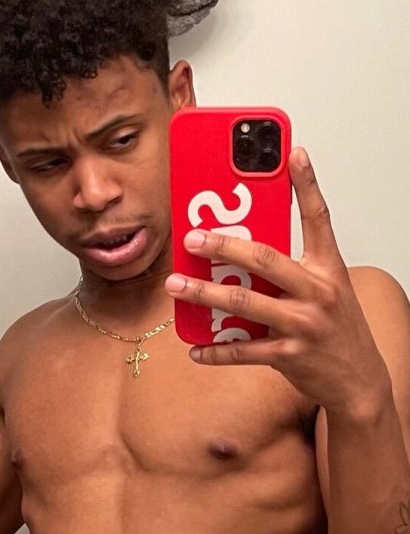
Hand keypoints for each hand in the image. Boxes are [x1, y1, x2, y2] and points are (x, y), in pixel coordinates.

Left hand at [164, 147, 390, 412]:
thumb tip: (240, 248)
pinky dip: (215, 350)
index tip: (292, 153)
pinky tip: (194, 347)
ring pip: (244, 303)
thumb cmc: (336, 327)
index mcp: (326, 269)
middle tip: (191, 237)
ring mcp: (304, 324)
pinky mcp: (290, 355)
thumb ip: (290, 268)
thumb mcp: (324, 289)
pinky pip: (243, 351)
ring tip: (175, 286)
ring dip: (203, 294)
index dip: (306, 184)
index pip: (318, 218)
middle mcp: (317, 292)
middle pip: (265, 259)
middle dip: (223, 246)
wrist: (358, 379)